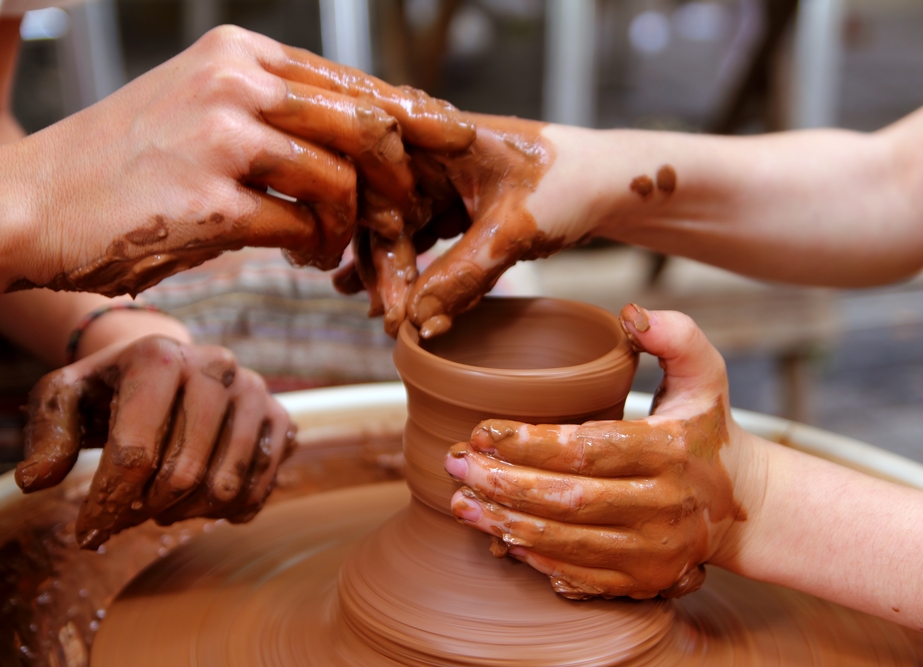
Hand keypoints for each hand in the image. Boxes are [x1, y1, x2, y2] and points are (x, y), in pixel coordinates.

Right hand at [1, 26, 473, 295]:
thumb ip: (277, 114)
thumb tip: (360, 138)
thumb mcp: (204, 113)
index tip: (450, 140)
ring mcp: (223, 135)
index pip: (353, 81)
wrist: (34, 203)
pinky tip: (308, 257)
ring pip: (342, 180)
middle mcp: (236, 80)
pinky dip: (319, 248)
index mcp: (240, 53)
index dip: (410, 118)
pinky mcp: (212, 198)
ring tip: (336, 247)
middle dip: (401, 178)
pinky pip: (305, 226)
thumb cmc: (126, 166)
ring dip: (354, 226)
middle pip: (367, 124)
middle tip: (407, 214)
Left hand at [15, 335, 295, 548]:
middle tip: (130, 515)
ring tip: (164, 507)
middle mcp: (216, 366)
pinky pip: (261, 487)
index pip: (134, 452)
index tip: (88, 534)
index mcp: (159, 357)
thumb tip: (36, 481)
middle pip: (182, 474)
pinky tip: (203, 504)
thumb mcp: (66, 398)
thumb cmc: (113, 387)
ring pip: (225, 486)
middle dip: (148, 510)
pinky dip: (230, 512)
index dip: (108, 504)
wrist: (172, 363)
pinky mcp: (280, 417)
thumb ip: (48, 436)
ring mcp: (255, 391)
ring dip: (188, 513)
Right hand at [335, 117, 603, 337]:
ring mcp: (442, 181)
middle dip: (385, 269)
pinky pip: (428, 241)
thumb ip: (462, 274)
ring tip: (387, 315)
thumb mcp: (512, 230)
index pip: (380, 193)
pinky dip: (422, 272)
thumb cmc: (570, 181)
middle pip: (386, 215)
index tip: (385, 298)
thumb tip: (416, 318)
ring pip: (404, 232)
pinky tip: (409, 302)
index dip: (377, 248)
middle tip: (388, 317)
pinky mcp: (457, 205)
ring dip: (398, 275)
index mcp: (434, 137)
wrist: (611, 185)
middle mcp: (430, 154)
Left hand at [443, 305, 758, 599]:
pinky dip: (538, 558)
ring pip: (570, 540)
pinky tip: (501, 536)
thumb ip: (676, 335)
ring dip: (508, 523)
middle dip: (505, 484)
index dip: (530, 443)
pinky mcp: (646, 580)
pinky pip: (583, 574)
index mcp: (673, 451)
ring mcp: (656, 550)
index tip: (482, 432)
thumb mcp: (706, 374)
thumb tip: (631, 313)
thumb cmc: (707, 431)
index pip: (590, 449)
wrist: (743, 504)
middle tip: (455, 467)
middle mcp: (666, 506)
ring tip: (462, 503)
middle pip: (571, 499)